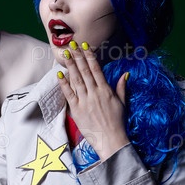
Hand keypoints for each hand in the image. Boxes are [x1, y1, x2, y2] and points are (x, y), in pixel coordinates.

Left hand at [58, 42, 128, 161]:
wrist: (111, 140)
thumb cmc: (117, 122)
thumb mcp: (122, 103)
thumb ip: (121, 87)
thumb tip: (125, 74)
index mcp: (106, 90)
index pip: (96, 69)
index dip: (89, 56)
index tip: (84, 46)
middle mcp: (95, 93)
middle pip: (85, 71)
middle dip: (78, 57)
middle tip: (72, 45)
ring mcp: (85, 101)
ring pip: (76, 80)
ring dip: (70, 66)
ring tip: (66, 54)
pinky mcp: (77, 110)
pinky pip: (69, 94)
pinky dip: (64, 84)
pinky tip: (59, 74)